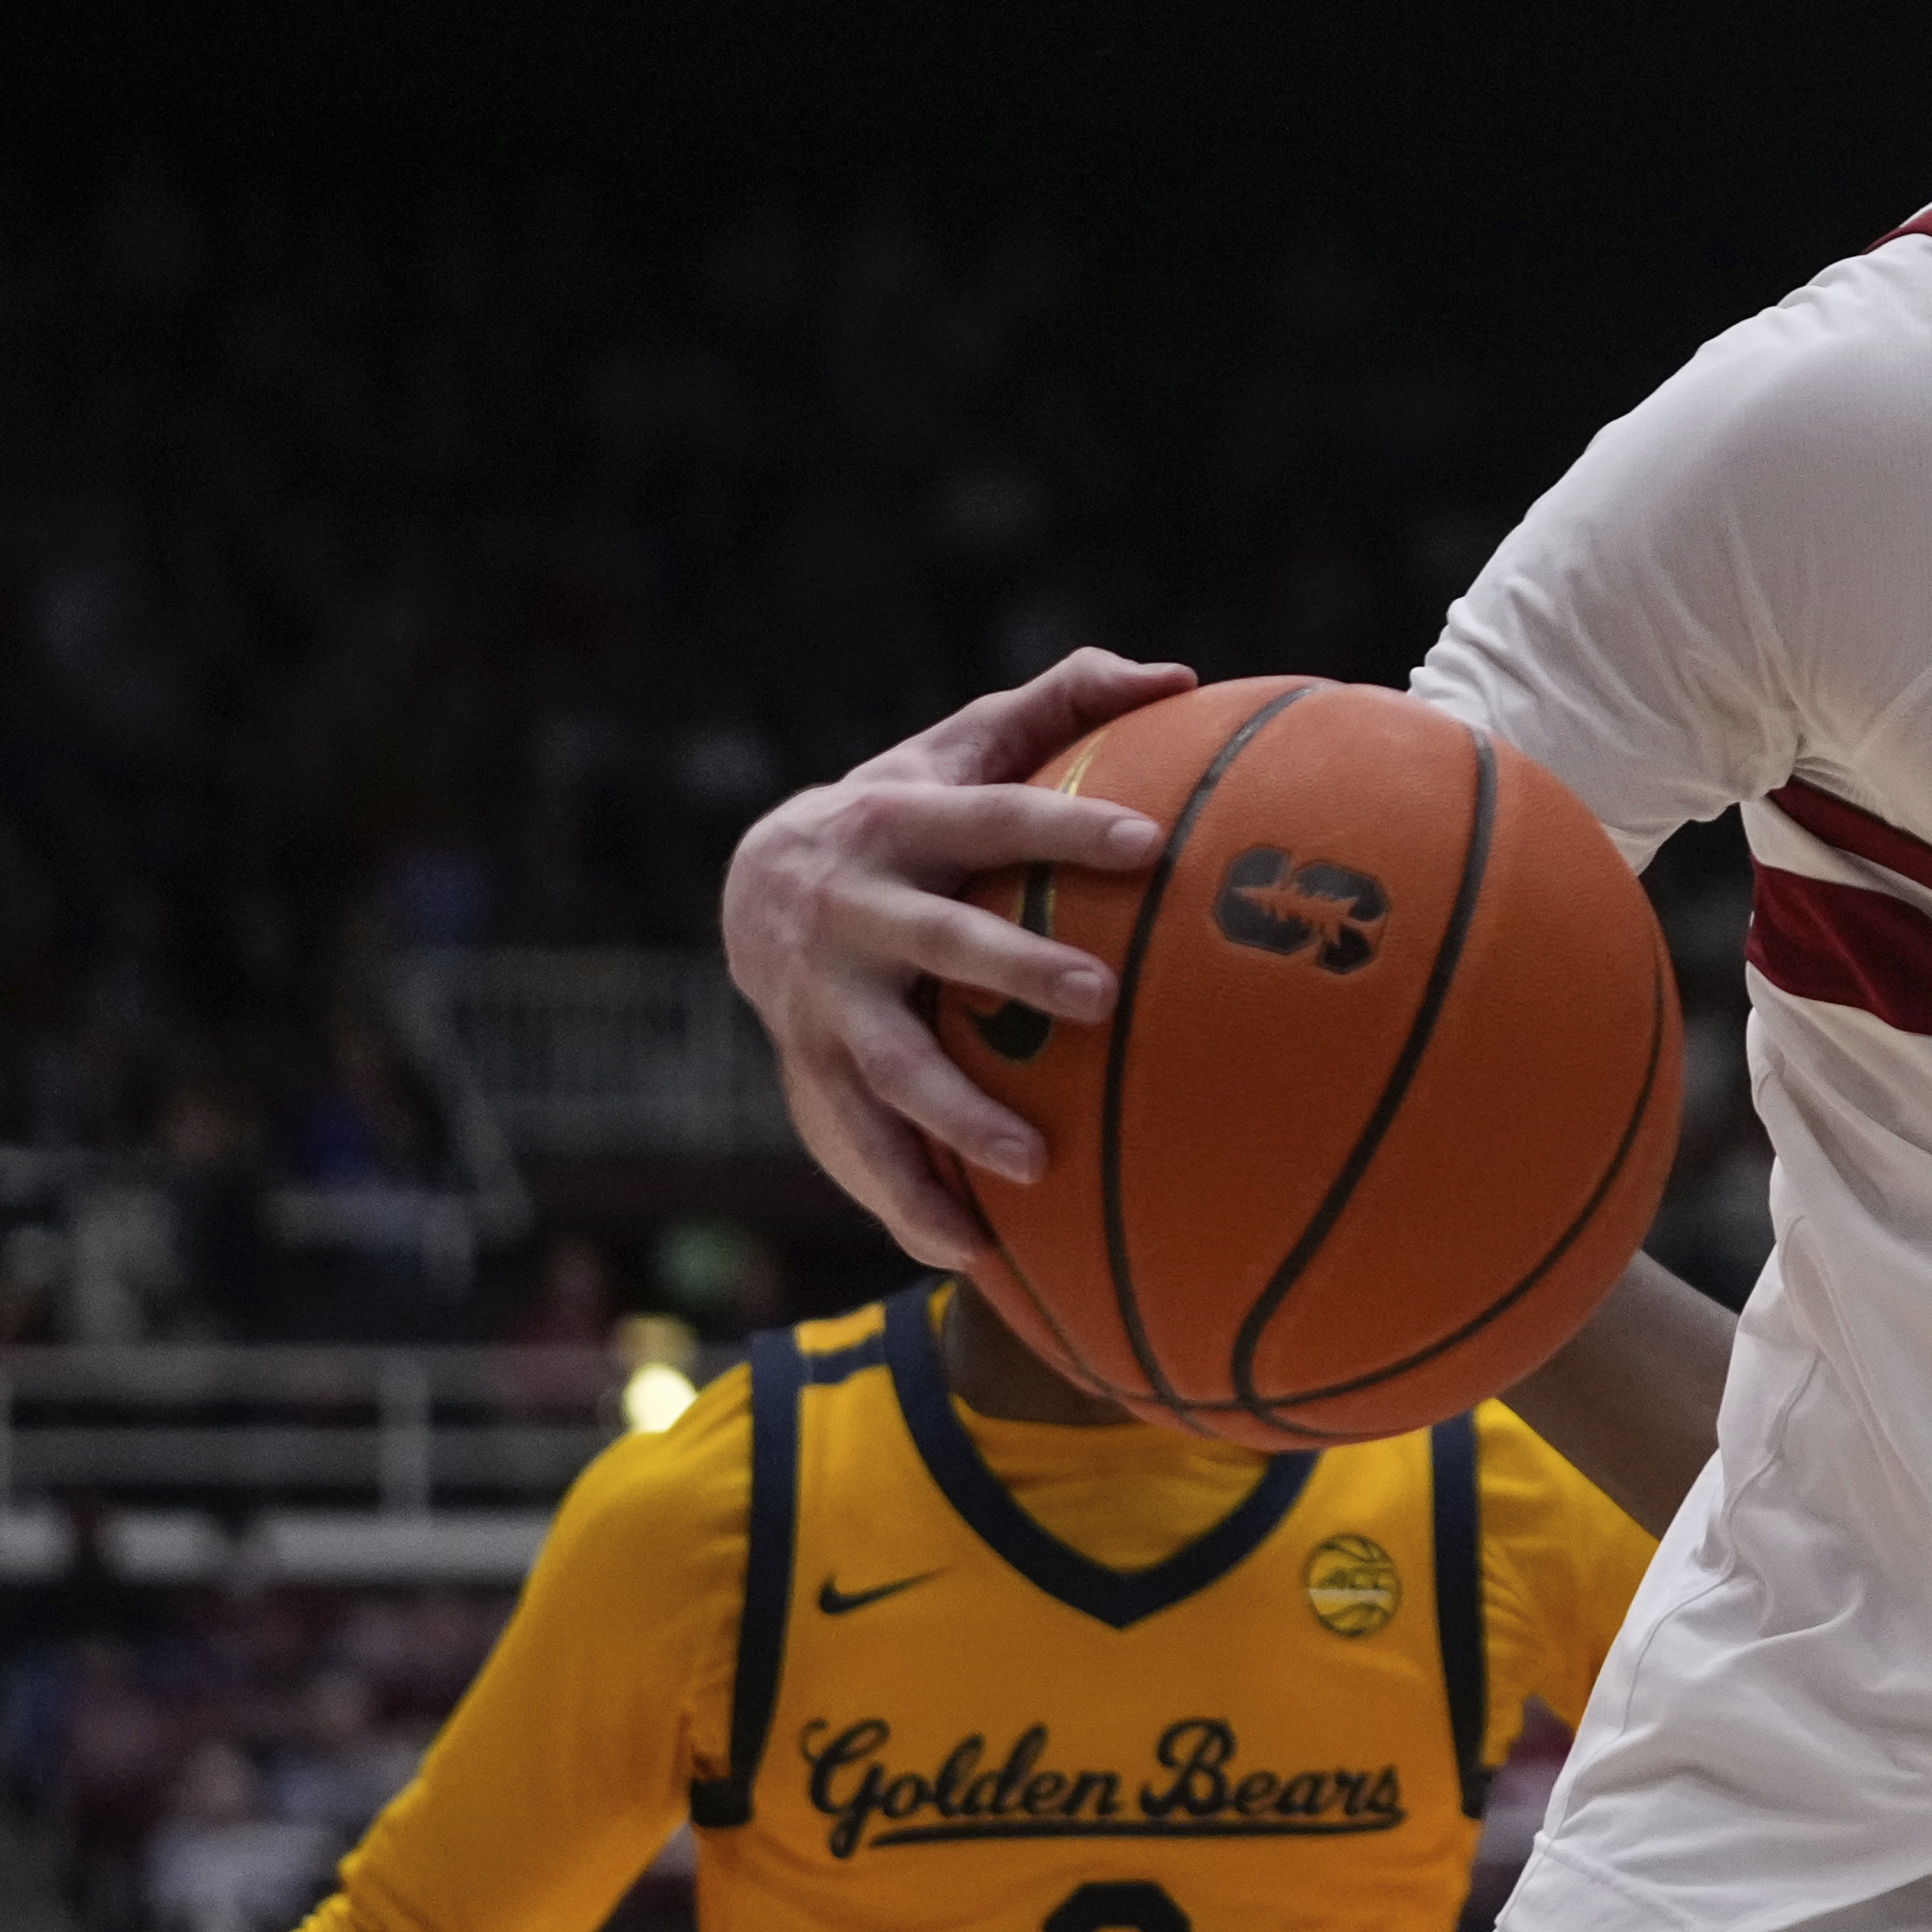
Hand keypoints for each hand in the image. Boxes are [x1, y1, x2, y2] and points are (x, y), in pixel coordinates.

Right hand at [718, 648, 1192, 1266]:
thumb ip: (1063, 702)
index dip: (1067, 829)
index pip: (994, 819)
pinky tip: (972, 1256)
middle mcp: (856, 912)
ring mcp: (827, 1002)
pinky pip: (859, 1149)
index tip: (1151, 845)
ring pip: (888, 1068)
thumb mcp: (964, 747)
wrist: (754, 879)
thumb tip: (1177, 675)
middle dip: (1015, 971)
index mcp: (901, 823)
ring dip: (958, 1118)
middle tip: (1104, 999)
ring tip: (1035, 1164)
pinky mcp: (812, 1070)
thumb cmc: (907, 807)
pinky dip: (908, 1204)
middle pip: (940, 942)